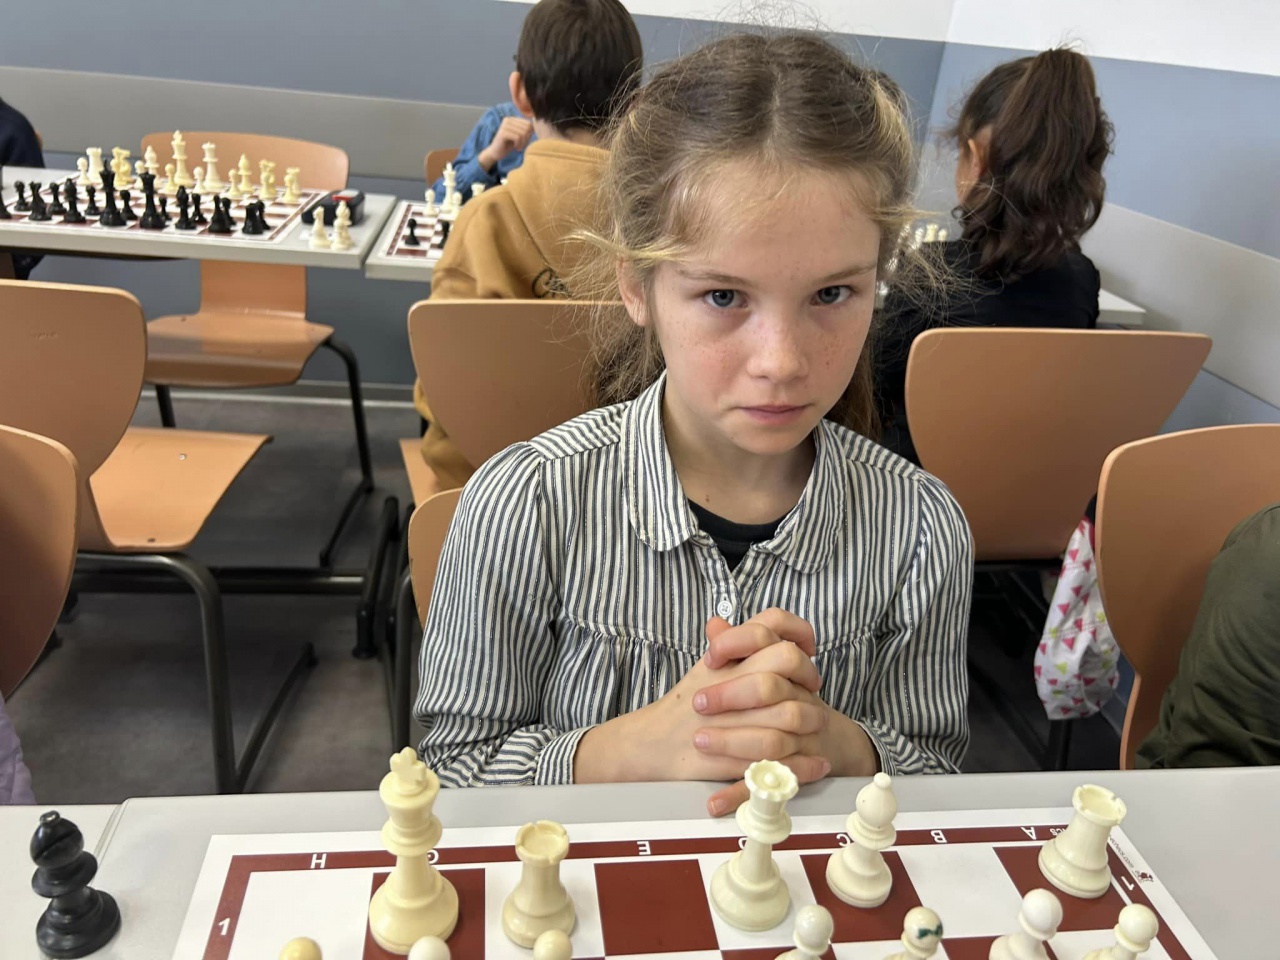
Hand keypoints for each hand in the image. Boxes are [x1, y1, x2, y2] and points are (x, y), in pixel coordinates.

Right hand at [478, 117, 533, 171]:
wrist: (496, 153)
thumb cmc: (509, 145)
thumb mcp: (520, 136)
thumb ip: (527, 130)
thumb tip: (538, 126)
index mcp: (513, 119)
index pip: (529, 124)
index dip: (529, 134)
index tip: (524, 141)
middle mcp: (508, 119)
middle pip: (527, 128)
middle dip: (526, 139)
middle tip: (521, 145)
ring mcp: (505, 125)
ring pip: (523, 133)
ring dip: (523, 143)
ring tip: (518, 147)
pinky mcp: (503, 132)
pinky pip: (518, 137)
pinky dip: (519, 144)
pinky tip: (515, 147)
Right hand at [574, 613, 825, 786]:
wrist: (650, 745)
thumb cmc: (679, 709)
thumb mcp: (703, 671)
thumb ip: (724, 646)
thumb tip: (727, 622)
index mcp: (725, 657)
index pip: (769, 625)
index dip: (795, 635)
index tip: (804, 652)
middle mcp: (730, 681)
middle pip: (784, 661)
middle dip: (808, 676)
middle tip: (813, 690)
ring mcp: (733, 719)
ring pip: (788, 713)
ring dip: (812, 720)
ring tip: (820, 728)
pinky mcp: (734, 756)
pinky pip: (778, 758)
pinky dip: (803, 764)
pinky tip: (817, 764)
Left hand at [696, 611, 878, 814]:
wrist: (832, 741)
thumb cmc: (790, 700)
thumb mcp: (764, 669)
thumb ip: (739, 647)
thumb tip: (714, 623)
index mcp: (788, 665)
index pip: (768, 637)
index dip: (738, 642)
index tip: (712, 656)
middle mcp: (799, 697)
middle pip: (770, 686)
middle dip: (732, 694)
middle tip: (699, 704)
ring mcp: (802, 735)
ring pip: (772, 738)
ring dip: (733, 742)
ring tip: (701, 742)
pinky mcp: (797, 770)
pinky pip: (769, 782)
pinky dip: (740, 794)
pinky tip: (714, 801)